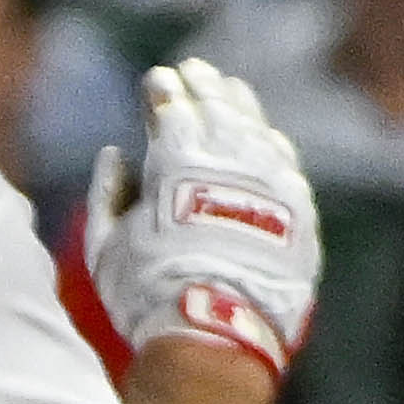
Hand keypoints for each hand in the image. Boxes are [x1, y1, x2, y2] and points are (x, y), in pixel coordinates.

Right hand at [85, 61, 320, 378]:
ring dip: (239, 106)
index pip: (170, 108)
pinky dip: (271, 144)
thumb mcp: (105, 245)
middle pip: (218, 108)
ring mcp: (270, 183)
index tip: (157, 80)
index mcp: (176, 161)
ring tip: (229, 90)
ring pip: (256, 129)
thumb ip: (109, 194)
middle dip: (202, 86)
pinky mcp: (298, 211)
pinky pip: (285, 163)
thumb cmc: (148, 291)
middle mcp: (229, 161)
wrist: (216, 333)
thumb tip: (115, 155)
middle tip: (193, 69)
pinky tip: (265, 135)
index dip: (162, 90)